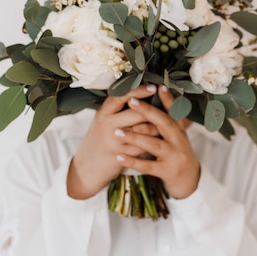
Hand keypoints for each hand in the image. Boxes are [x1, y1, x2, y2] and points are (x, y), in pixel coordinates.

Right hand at [67, 84, 158, 198]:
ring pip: (142, 130)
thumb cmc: (99, 141)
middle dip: (154, 110)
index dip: (138, 90)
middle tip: (169, 106)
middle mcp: (106, 124)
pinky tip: (163, 140)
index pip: (121, 96)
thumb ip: (118, 111)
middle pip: (136, 113)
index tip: (153, 86)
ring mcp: (113, 140)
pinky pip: (142, 147)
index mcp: (103, 113)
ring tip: (170, 122)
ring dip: (158, 126)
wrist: (86, 168)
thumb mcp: (103, 122)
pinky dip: (154, 142)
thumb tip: (141, 96)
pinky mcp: (120, 155)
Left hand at [114, 86, 200, 199]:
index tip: (158, 86)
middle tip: (131, 101)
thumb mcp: (176, 136)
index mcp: (179, 130)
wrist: (189, 181)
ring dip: (135, 137)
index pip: (174, 111)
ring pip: (154, 144)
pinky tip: (119, 157)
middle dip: (148, 111)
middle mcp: (179, 141)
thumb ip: (165, 122)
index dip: (167, 99)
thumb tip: (153, 99)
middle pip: (164, 123)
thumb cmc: (176, 153)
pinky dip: (133, 162)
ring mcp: (174, 156)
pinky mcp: (167, 171)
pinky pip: (148, 166)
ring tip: (117, 133)